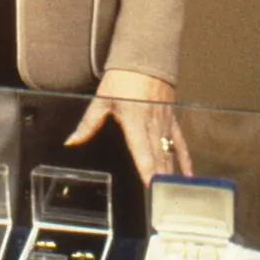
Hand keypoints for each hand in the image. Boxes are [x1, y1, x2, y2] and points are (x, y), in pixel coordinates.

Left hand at [64, 68, 190, 183]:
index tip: (150, 185)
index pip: (141, 150)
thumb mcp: (101, 100)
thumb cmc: (122, 78)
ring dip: (171, 173)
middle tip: (161, 200)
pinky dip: (184, 159)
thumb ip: (88, 124)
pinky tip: (187, 175)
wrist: (145, 59)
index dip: (146, 169)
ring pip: (169, 153)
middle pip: (158, 156)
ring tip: (172, 194)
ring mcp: (164, 123)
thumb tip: (71, 141)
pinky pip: (180, 143)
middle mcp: (152, 125)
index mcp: (134, 121)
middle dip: (160, 179)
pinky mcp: (171, 119)